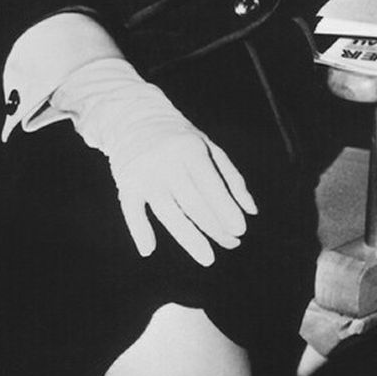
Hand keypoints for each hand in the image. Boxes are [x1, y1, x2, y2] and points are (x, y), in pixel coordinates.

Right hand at [54, 59, 256, 263]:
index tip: (240, 231)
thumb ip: (231, 178)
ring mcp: (144, 174)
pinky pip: (131, 211)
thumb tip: (251, 212)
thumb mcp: (209, 148)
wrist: (131, 116)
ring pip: (168, 213)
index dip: (226, 210)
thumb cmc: (180, 137)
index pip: (211, 186)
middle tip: (233, 244)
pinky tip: (149, 250)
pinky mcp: (125, 183)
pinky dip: (138, 231)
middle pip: (193, 203)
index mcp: (190, 149)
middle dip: (216, 228)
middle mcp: (166, 162)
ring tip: (208, 258)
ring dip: (189, 239)